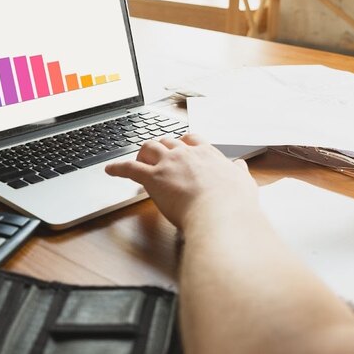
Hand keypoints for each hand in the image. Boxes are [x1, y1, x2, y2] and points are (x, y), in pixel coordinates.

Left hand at [105, 135, 258, 229]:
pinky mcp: (153, 178)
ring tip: (137, 159)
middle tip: (156, 154)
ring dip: (141, 153)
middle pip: (167, 142)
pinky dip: (117, 167)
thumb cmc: (233, 203)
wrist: (220, 213)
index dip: (184, 143)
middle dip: (160, 146)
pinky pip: (129, 168)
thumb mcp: (244, 183)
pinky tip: (110, 170)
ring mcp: (168, 164)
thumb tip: (241, 166)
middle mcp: (185, 154)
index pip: (192, 140)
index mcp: (207, 154)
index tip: (182, 147)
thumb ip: (240, 172)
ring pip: (148, 148)